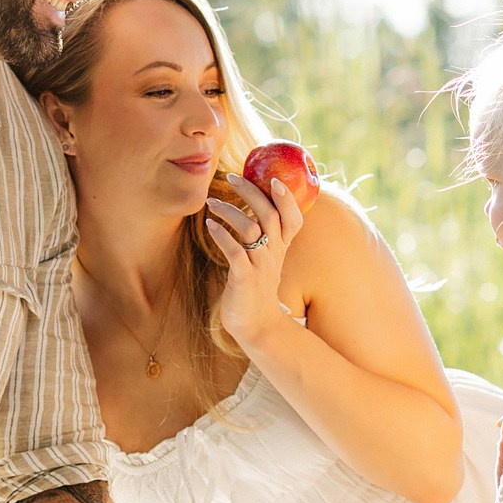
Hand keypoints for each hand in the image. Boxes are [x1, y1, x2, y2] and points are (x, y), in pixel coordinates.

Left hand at [202, 170, 303, 348]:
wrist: (256, 325)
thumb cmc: (256, 287)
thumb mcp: (265, 259)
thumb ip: (263, 235)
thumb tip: (252, 207)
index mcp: (281, 247)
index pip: (294, 218)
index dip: (287, 198)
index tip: (273, 179)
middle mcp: (274, 254)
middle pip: (269, 215)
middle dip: (251, 192)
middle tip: (231, 177)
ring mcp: (260, 266)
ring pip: (251, 229)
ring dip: (230, 211)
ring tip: (211, 202)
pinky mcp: (245, 279)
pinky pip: (235, 253)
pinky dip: (222, 236)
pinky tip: (209, 226)